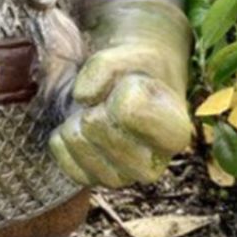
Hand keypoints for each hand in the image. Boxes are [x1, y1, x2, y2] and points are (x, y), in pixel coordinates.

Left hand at [49, 46, 192, 187]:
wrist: (131, 89)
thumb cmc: (135, 72)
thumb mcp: (128, 56)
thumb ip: (104, 66)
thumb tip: (81, 97)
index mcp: (174, 133)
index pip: (129, 110)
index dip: (121, 87)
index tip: (133, 84)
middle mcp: (153, 164)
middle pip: (97, 127)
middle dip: (95, 104)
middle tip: (109, 99)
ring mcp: (122, 177)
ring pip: (79, 143)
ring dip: (77, 119)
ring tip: (96, 112)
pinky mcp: (93, 180)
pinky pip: (62, 158)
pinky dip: (62, 137)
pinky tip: (81, 127)